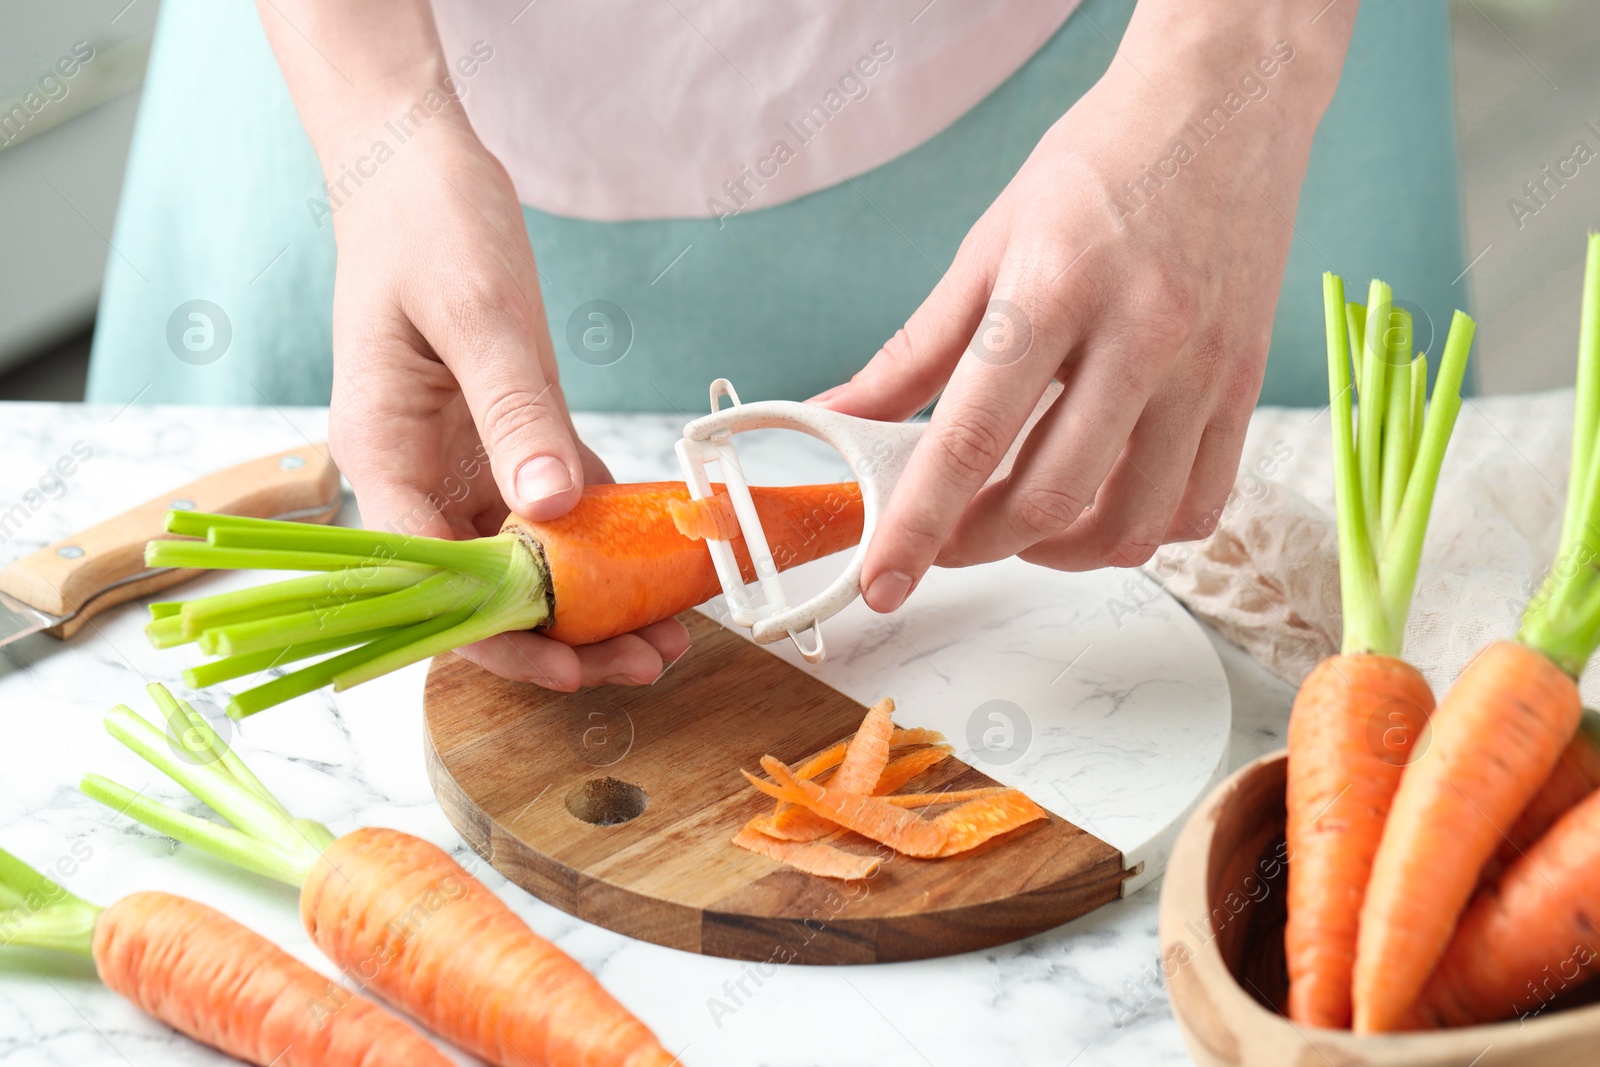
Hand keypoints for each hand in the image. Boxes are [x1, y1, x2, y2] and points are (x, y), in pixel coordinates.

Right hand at [258, 1, 690, 687]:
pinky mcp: (504, 440)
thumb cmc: (429, 225)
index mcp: (384, 456)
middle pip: (484, 591)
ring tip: (667, 632)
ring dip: (592, 604)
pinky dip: (605, 544)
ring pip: (526, 563)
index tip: (575, 666)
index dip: (503, 637)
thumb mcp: (480, 316)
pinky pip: (557, 511)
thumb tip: (550, 512)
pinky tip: (659, 569)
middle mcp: (417, 477)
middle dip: (563, 639)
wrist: (416, 166)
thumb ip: (514, 413)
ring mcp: (460, 464)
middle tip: (649, 659)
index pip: (433, 582)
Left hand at [813, 2, 1355, 610]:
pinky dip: (1139, 533)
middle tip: (943, 537)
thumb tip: (844, 415)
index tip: (881, 581)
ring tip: (1018, 528)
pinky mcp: (1245, 386)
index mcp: (1055, 289)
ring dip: (1058, 553)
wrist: (1223, 106)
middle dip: (978, 545)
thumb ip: (917, 348)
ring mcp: (1203, 368)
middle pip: (1050, 499)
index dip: (917, 525)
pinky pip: (1198, 506)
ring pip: (1131, 525)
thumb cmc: (1100, 165)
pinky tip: (1099, 506)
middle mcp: (1140, 335)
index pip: (971, 438)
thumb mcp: (988, 243)